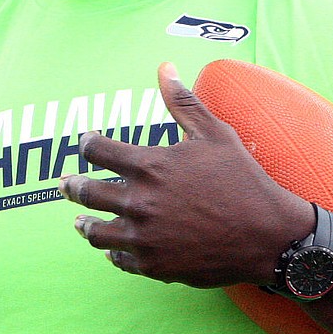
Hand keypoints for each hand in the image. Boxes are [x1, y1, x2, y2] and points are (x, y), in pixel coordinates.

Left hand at [60, 62, 312, 287]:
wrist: (266, 235)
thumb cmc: (242, 180)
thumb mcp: (214, 133)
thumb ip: (183, 102)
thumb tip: (164, 67)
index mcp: (149, 166)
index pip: (96, 150)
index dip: (87, 142)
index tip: (86, 141)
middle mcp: (138, 202)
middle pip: (87, 192)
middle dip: (72, 185)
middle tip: (66, 183)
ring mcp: (143, 237)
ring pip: (96, 231)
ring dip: (84, 223)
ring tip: (79, 220)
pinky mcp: (154, 265)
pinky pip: (120, 259)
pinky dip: (113, 253)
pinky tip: (112, 248)